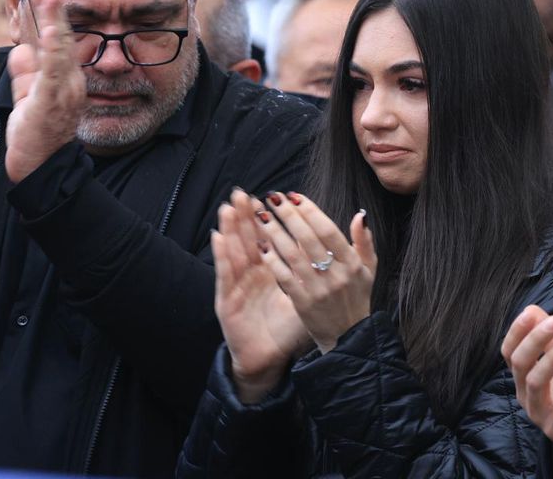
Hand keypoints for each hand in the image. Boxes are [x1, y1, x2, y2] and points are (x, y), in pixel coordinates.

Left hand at [4, 0, 86, 182]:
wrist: (43, 171)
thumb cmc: (35, 138)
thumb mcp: (26, 100)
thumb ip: (24, 76)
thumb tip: (19, 53)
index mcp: (63, 78)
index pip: (54, 40)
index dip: (48, 14)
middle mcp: (69, 80)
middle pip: (61, 37)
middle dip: (54, 7)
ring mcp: (64, 90)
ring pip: (59, 48)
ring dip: (55, 19)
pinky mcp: (51, 101)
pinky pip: (53, 71)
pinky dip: (54, 49)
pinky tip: (53, 31)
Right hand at [214, 189, 309, 403]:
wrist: (267, 360)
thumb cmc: (286, 329)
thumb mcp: (305, 298)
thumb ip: (318, 274)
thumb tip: (335, 252)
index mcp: (271, 273)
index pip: (270, 240)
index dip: (270, 220)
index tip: (274, 198)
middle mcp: (252, 276)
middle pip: (248, 241)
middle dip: (246, 216)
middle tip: (244, 192)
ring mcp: (237, 287)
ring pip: (233, 252)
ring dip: (230, 228)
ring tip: (228, 207)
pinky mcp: (226, 301)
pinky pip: (224, 275)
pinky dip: (220, 255)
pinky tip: (217, 237)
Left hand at [257, 192, 375, 353]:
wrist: (348, 337)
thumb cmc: (356, 298)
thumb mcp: (368, 269)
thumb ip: (364, 241)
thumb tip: (360, 215)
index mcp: (352, 263)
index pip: (328, 230)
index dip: (310, 211)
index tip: (294, 196)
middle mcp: (336, 274)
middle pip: (308, 238)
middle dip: (289, 215)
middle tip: (272, 198)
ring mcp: (319, 289)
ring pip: (293, 255)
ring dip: (275, 233)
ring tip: (261, 216)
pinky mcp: (303, 303)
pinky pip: (284, 277)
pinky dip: (272, 260)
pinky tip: (261, 246)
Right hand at [502, 305, 552, 473]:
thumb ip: (548, 340)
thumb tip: (533, 309)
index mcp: (523, 379)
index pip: (509, 352)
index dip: (517, 332)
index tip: (532, 312)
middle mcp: (526, 397)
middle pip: (519, 364)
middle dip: (535, 339)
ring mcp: (541, 416)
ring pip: (536, 383)